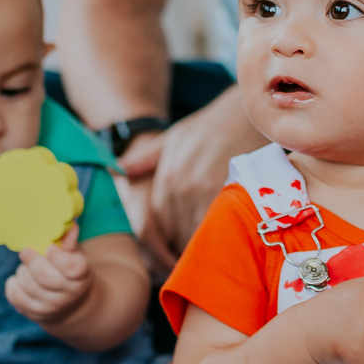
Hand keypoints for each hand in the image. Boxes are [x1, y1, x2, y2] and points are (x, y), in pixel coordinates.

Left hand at [5, 224, 94, 326]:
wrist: (71, 306)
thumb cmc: (70, 274)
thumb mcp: (76, 258)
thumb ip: (70, 243)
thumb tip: (69, 225)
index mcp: (81, 277)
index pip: (72, 267)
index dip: (59, 256)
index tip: (50, 248)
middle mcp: (68, 295)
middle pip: (44, 276)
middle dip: (32, 261)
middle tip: (26, 250)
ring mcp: (50, 307)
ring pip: (27, 285)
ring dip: (23, 271)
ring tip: (27, 267)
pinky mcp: (34, 314)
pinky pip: (15, 296)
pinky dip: (13, 284)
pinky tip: (20, 279)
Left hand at [122, 88, 262, 272]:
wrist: (246, 113)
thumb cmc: (210, 125)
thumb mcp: (174, 136)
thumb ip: (145, 157)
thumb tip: (117, 170)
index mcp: (167, 176)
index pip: (157, 220)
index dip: (164, 235)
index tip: (172, 243)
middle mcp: (183, 187)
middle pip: (174, 230)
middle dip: (178, 243)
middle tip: (188, 250)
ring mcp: (206, 192)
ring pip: (193, 232)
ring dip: (196, 243)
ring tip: (205, 248)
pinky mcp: (229, 195)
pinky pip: (215, 226)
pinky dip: (215, 236)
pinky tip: (220, 238)